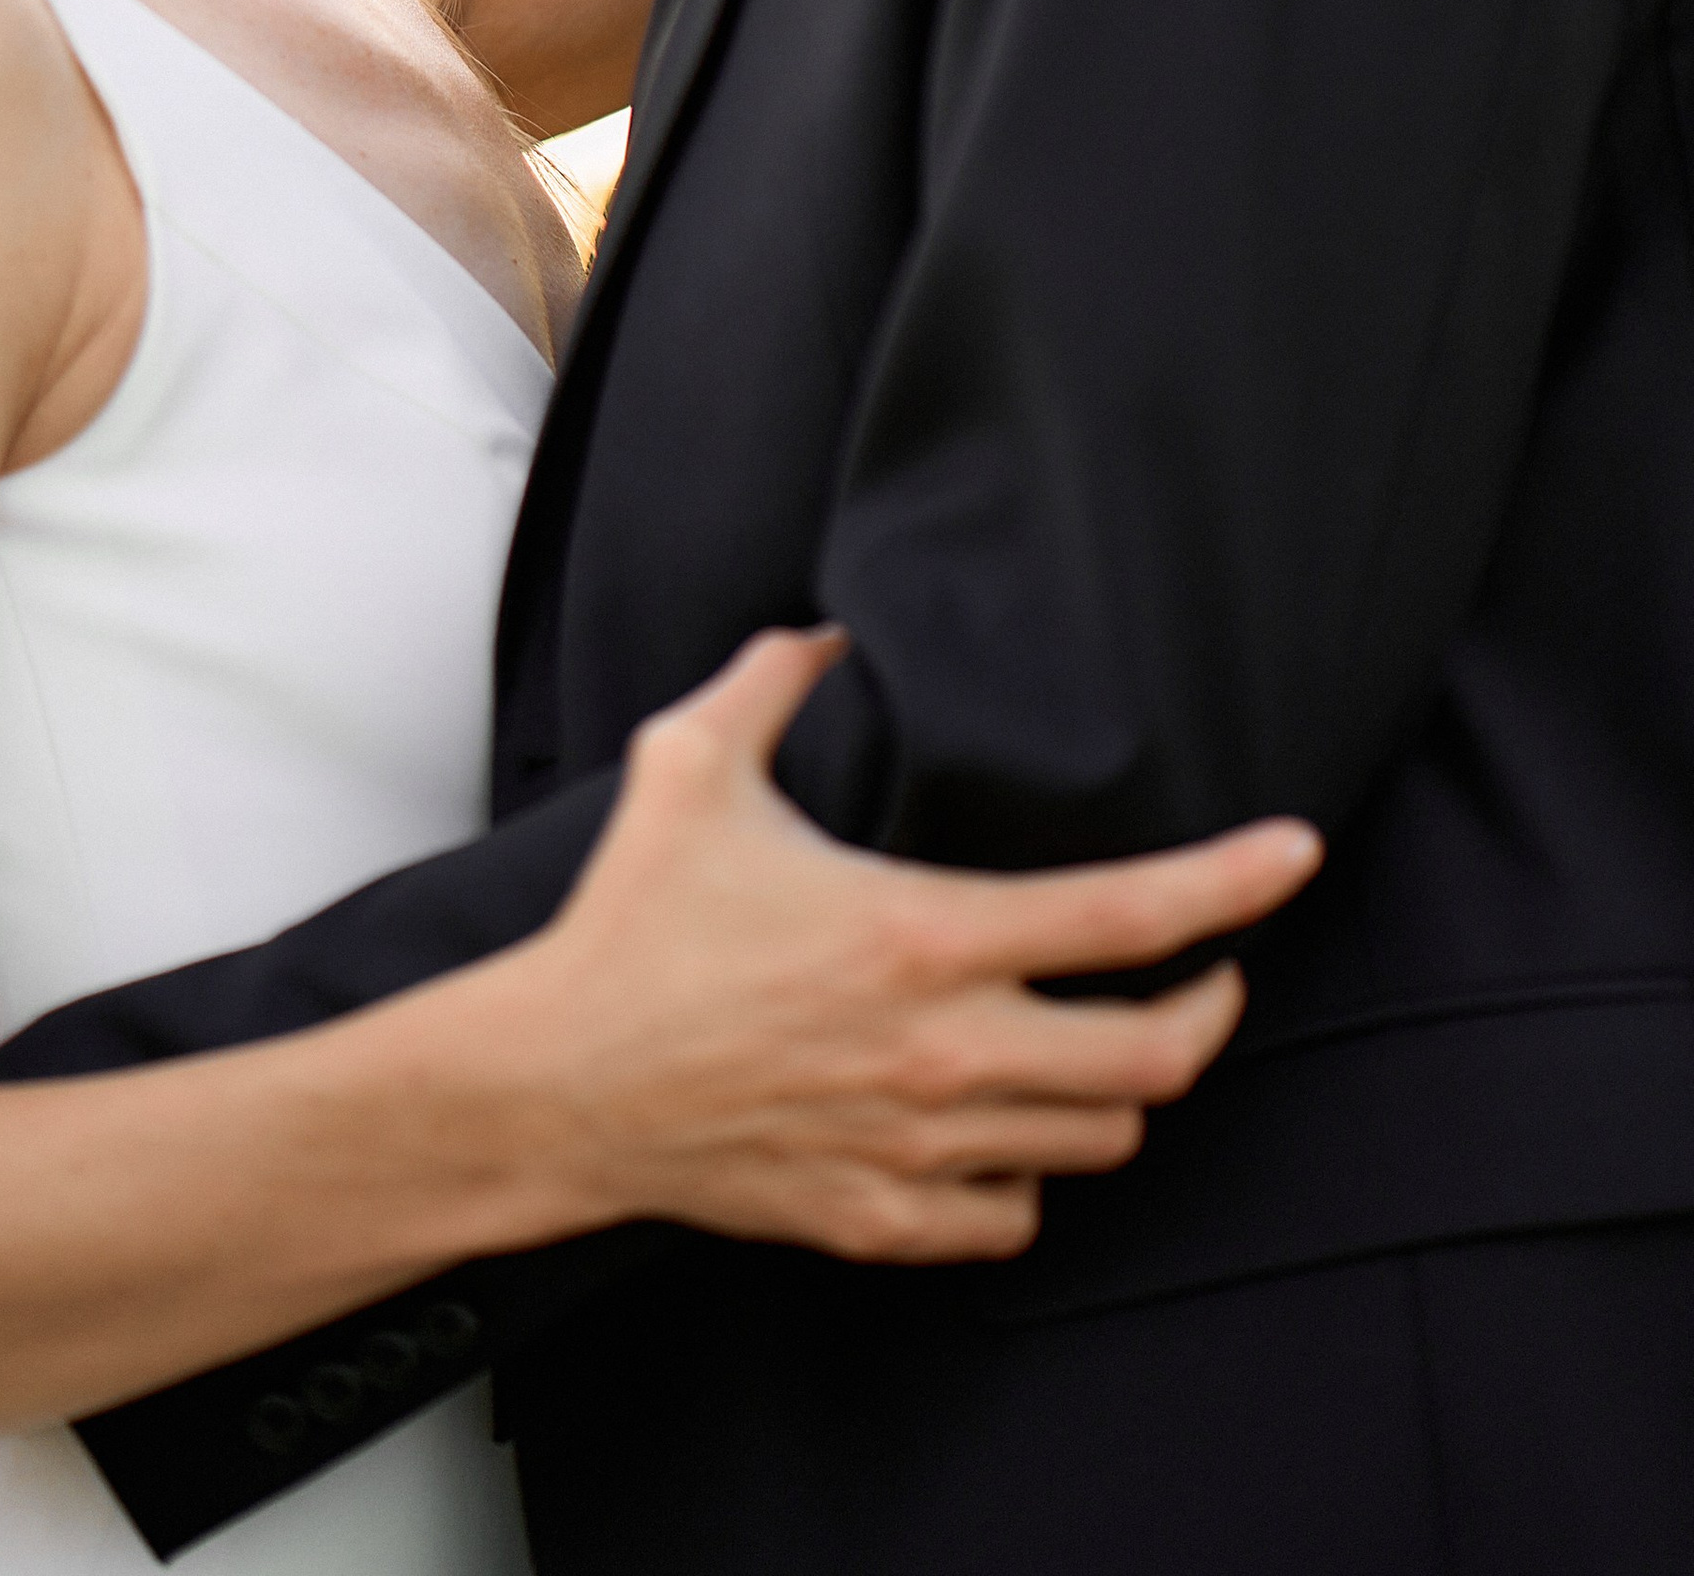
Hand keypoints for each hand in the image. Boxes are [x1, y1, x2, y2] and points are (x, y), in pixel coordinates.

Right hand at [524, 630, 1320, 1265]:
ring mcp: (920, 1147)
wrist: (558, 1084)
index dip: (1234, 883)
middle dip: (1210, 1009)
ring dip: (1120, 1086)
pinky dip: (1032, 1169)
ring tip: (1098, 1037)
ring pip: (1101, 1138)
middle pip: (1157, 1057)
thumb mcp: (691, 764)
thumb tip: (821, 636)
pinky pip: (1017, 1212)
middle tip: (1211, 973)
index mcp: (922, 932)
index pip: (1127, 914)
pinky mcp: (883, 1217)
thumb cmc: (630, 923)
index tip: (1295, 856)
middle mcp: (944, 1050)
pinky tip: (1003, 1123)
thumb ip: (769, 680)